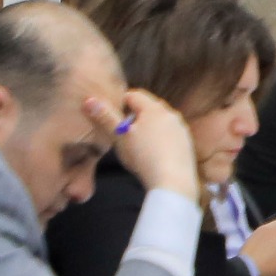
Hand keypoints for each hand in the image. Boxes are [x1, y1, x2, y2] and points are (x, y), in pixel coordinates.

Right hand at [84, 89, 198, 199]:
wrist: (173, 180)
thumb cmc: (144, 156)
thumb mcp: (120, 136)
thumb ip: (105, 117)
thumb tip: (89, 100)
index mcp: (154, 108)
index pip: (134, 95)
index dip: (119, 102)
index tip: (110, 115)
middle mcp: (171, 114)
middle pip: (148, 107)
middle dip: (133, 114)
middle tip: (120, 130)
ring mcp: (181, 129)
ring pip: (159, 121)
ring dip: (146, 127)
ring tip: (134, 143)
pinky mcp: (186, 143)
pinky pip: (168, 134)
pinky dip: (158, 138)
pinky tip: (151, 152)